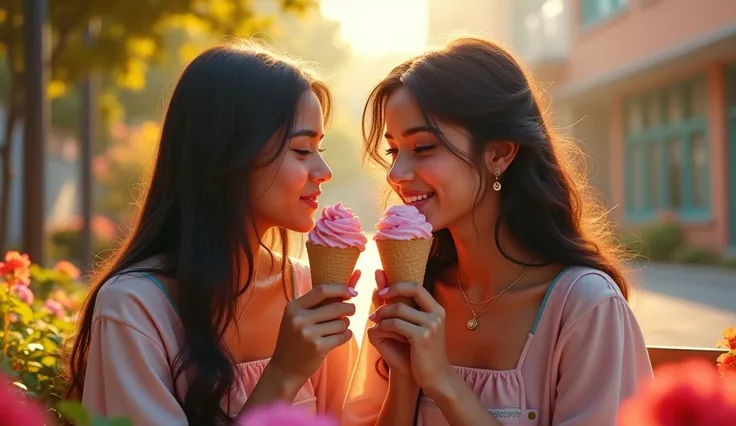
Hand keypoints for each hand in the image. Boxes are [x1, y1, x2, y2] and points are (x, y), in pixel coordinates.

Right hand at [270, 270, 360, 387]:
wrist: (285, 368)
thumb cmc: (295, 339)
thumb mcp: (298, 317)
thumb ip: (317, 303)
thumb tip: (348, 285)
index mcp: (294, 307)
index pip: (322, 290)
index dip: (340, 289)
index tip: (352, 292)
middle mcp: (299, 319)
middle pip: (336, 307)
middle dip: (349, 308)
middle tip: (351, 311)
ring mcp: (308, 334)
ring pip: (341, 323)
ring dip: (345, 325)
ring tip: (338, 328)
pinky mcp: (318, 347)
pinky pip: (342, 336)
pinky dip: (346, 335)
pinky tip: (340, 337)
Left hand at [369, 277, 453, 391]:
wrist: (436, 377)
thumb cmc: (422, 352)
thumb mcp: (415, 328)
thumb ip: (401, 310)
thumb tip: (379, 288)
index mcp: (437, 310)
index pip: (416, 287)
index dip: (398, 286)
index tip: (382, 292)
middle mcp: (436, 314)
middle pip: (408, 293)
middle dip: (388, 298)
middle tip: (374, 310)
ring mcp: (431, 325)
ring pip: (398, 310)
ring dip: (382, 315)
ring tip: (374, 322)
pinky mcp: (422, 337)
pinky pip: (395, 324)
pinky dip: (383, 326)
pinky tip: (379, 331)